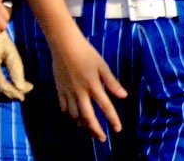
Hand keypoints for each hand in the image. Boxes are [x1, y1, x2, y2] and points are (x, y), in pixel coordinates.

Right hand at [0, 31, 33, 100]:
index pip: (2, 86)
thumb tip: (23, 89)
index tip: (23, 97)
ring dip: (4, 96)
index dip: (13, 94)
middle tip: (23, 93)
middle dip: (10, 96)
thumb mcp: (11, 53)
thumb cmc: (1, 42)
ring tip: (17, 92)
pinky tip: (8, 89)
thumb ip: (17, 72)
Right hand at [50, 28, 126, 142]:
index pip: (105, 106)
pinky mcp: (59, 89)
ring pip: (74, 114)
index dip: (113, 119)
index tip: (118, 129)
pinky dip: (69, 115)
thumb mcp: (102, 65)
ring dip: (82, 125)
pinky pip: (63, 107)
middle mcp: (80, 91)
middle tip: (102, 138)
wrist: (64, 44)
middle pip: (88, 116)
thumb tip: (124, 96)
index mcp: (93, 85)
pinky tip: (73, 118)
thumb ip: (112, 82)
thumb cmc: (86, 53)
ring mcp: (68, 91)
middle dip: (95, 129)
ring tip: (88, 130)